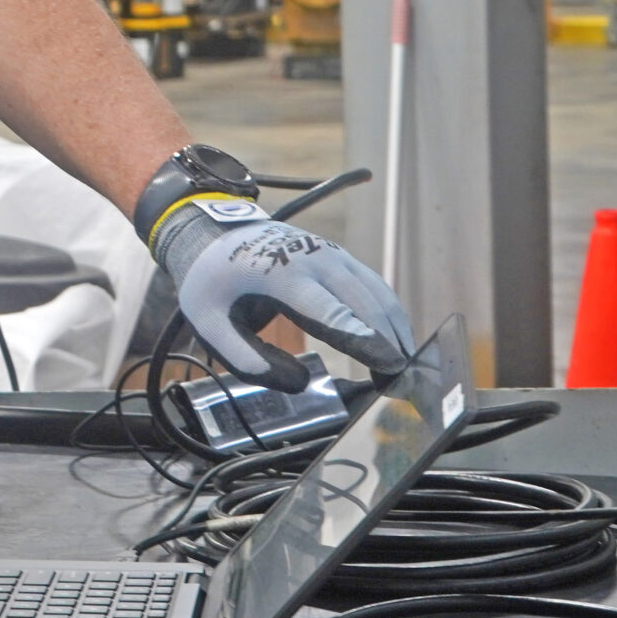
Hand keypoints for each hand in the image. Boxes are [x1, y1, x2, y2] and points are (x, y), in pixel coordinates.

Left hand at [154, 200, 411, 392]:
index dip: (364, 341)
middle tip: (404, 385)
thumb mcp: (209, 324)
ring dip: (396, 331)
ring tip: (407, 370)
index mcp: (281, 275)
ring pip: (377, 294)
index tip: (390, 367)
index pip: (332, 312)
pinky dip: (389, 314)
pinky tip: (397, 342)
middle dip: (388, 344)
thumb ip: (246, 359)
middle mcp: (314, 259)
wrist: (212, 233)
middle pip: (365, 305)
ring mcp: (331, 254)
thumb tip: (298, 383)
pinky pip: (373, 286)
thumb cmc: (212, 284)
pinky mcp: (338, 257)